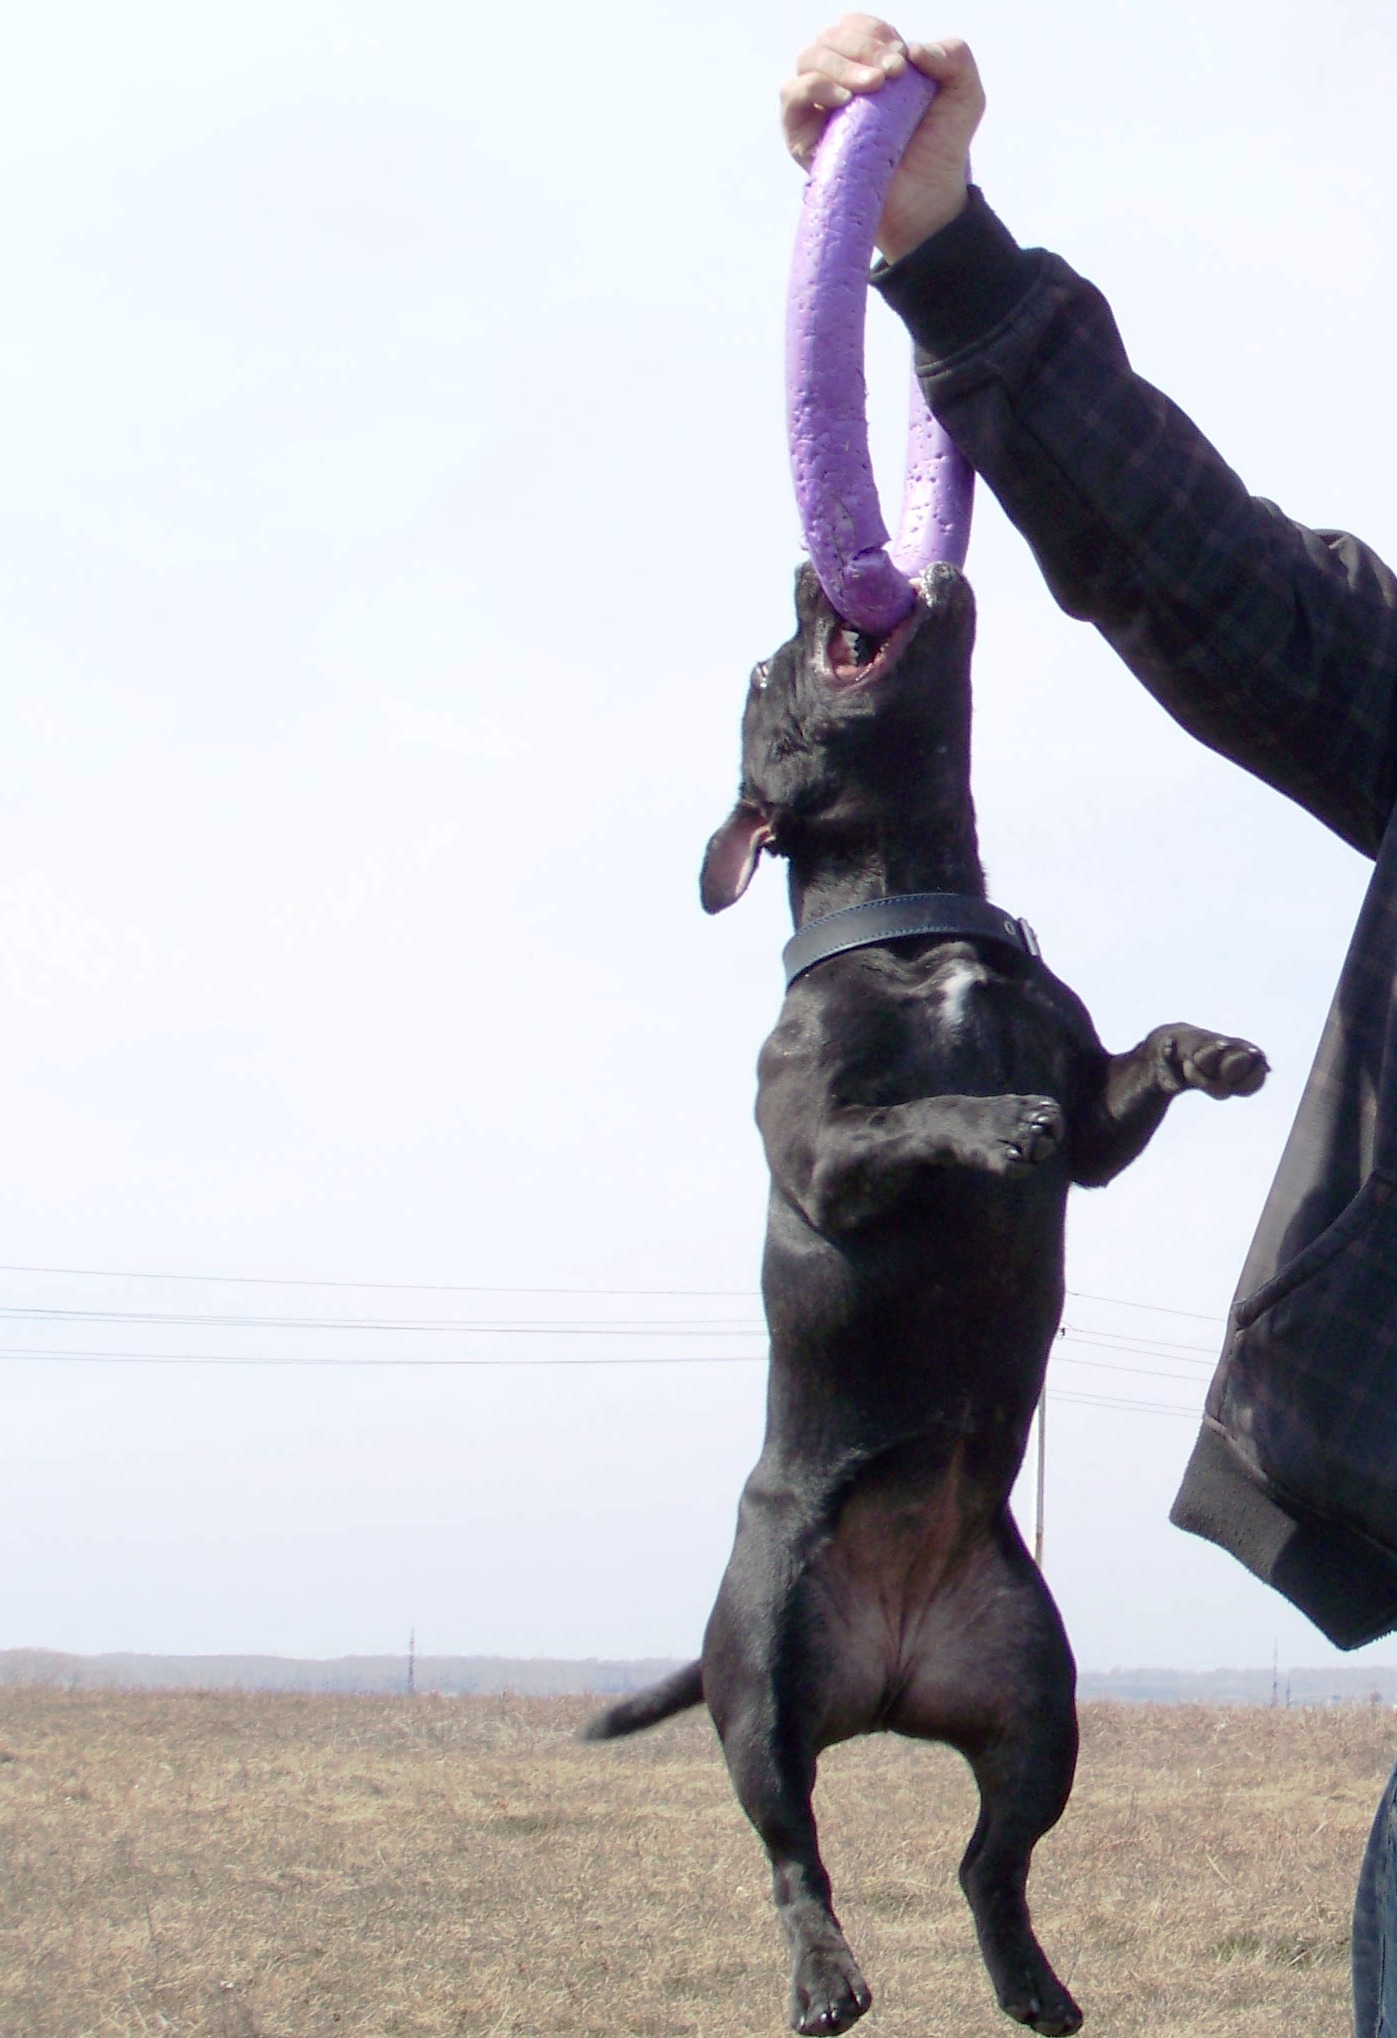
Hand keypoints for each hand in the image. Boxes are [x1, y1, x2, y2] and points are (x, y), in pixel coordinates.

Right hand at [779, 17, 985, 261]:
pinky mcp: (802, 137)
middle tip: (892, 74)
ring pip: (808, 59)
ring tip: (873, 87)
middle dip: (861, 47)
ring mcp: (818, 109)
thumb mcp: (964, 93)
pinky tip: (845, 101)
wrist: (926, 199)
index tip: (902, 59)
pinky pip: (791, 96)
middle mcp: (839, 82)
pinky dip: (815, 88)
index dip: (875, 32)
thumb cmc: (941, 148)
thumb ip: (953, 54)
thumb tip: (910, 50)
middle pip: (830, 37)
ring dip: (841, 65)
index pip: (855, 26)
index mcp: (868, 64)